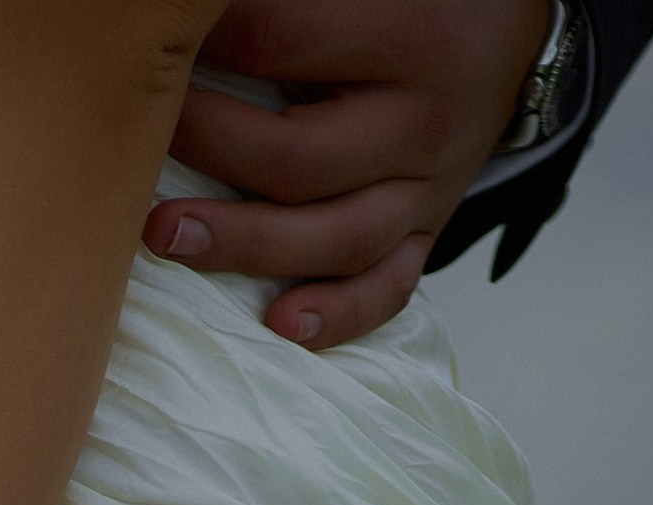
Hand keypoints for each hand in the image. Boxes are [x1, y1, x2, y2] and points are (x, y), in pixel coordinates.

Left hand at [145, 0, 550, 351]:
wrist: (506, 24)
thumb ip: (289, 7)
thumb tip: (202, 17)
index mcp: (408, 33)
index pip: (279, 44)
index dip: (208, 48)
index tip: (159, 52)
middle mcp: (423, 120)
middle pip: (295, 159)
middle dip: (208, 152)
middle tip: (146, 142)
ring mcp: (431, 187)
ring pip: (333, 238)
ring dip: (244, 245)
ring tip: (168, 236)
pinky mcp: (430, 230)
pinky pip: (387, 288)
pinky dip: (337, 315)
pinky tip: (281, 325)